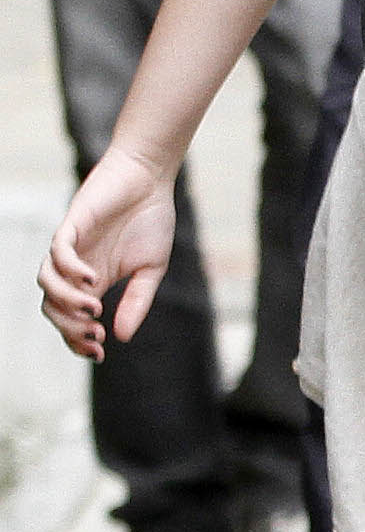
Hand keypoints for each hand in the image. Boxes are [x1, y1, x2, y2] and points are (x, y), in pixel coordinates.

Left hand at [39, 149, 176, 358]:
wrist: (150, 180)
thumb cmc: (151, 220)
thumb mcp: (152, 269)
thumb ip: (137, 301)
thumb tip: (122, 337)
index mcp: (92, 281)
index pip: (71, 318)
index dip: (77, 339)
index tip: (99, 352)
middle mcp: (75, 267)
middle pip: (52, 306)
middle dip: (68, 327)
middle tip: (93, 334)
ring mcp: (70, 248)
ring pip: (46, 282)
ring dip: (66, 301)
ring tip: (94, 307)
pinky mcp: (71, 225)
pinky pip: (57, 253)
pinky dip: (69, 270)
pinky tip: (91, 279)